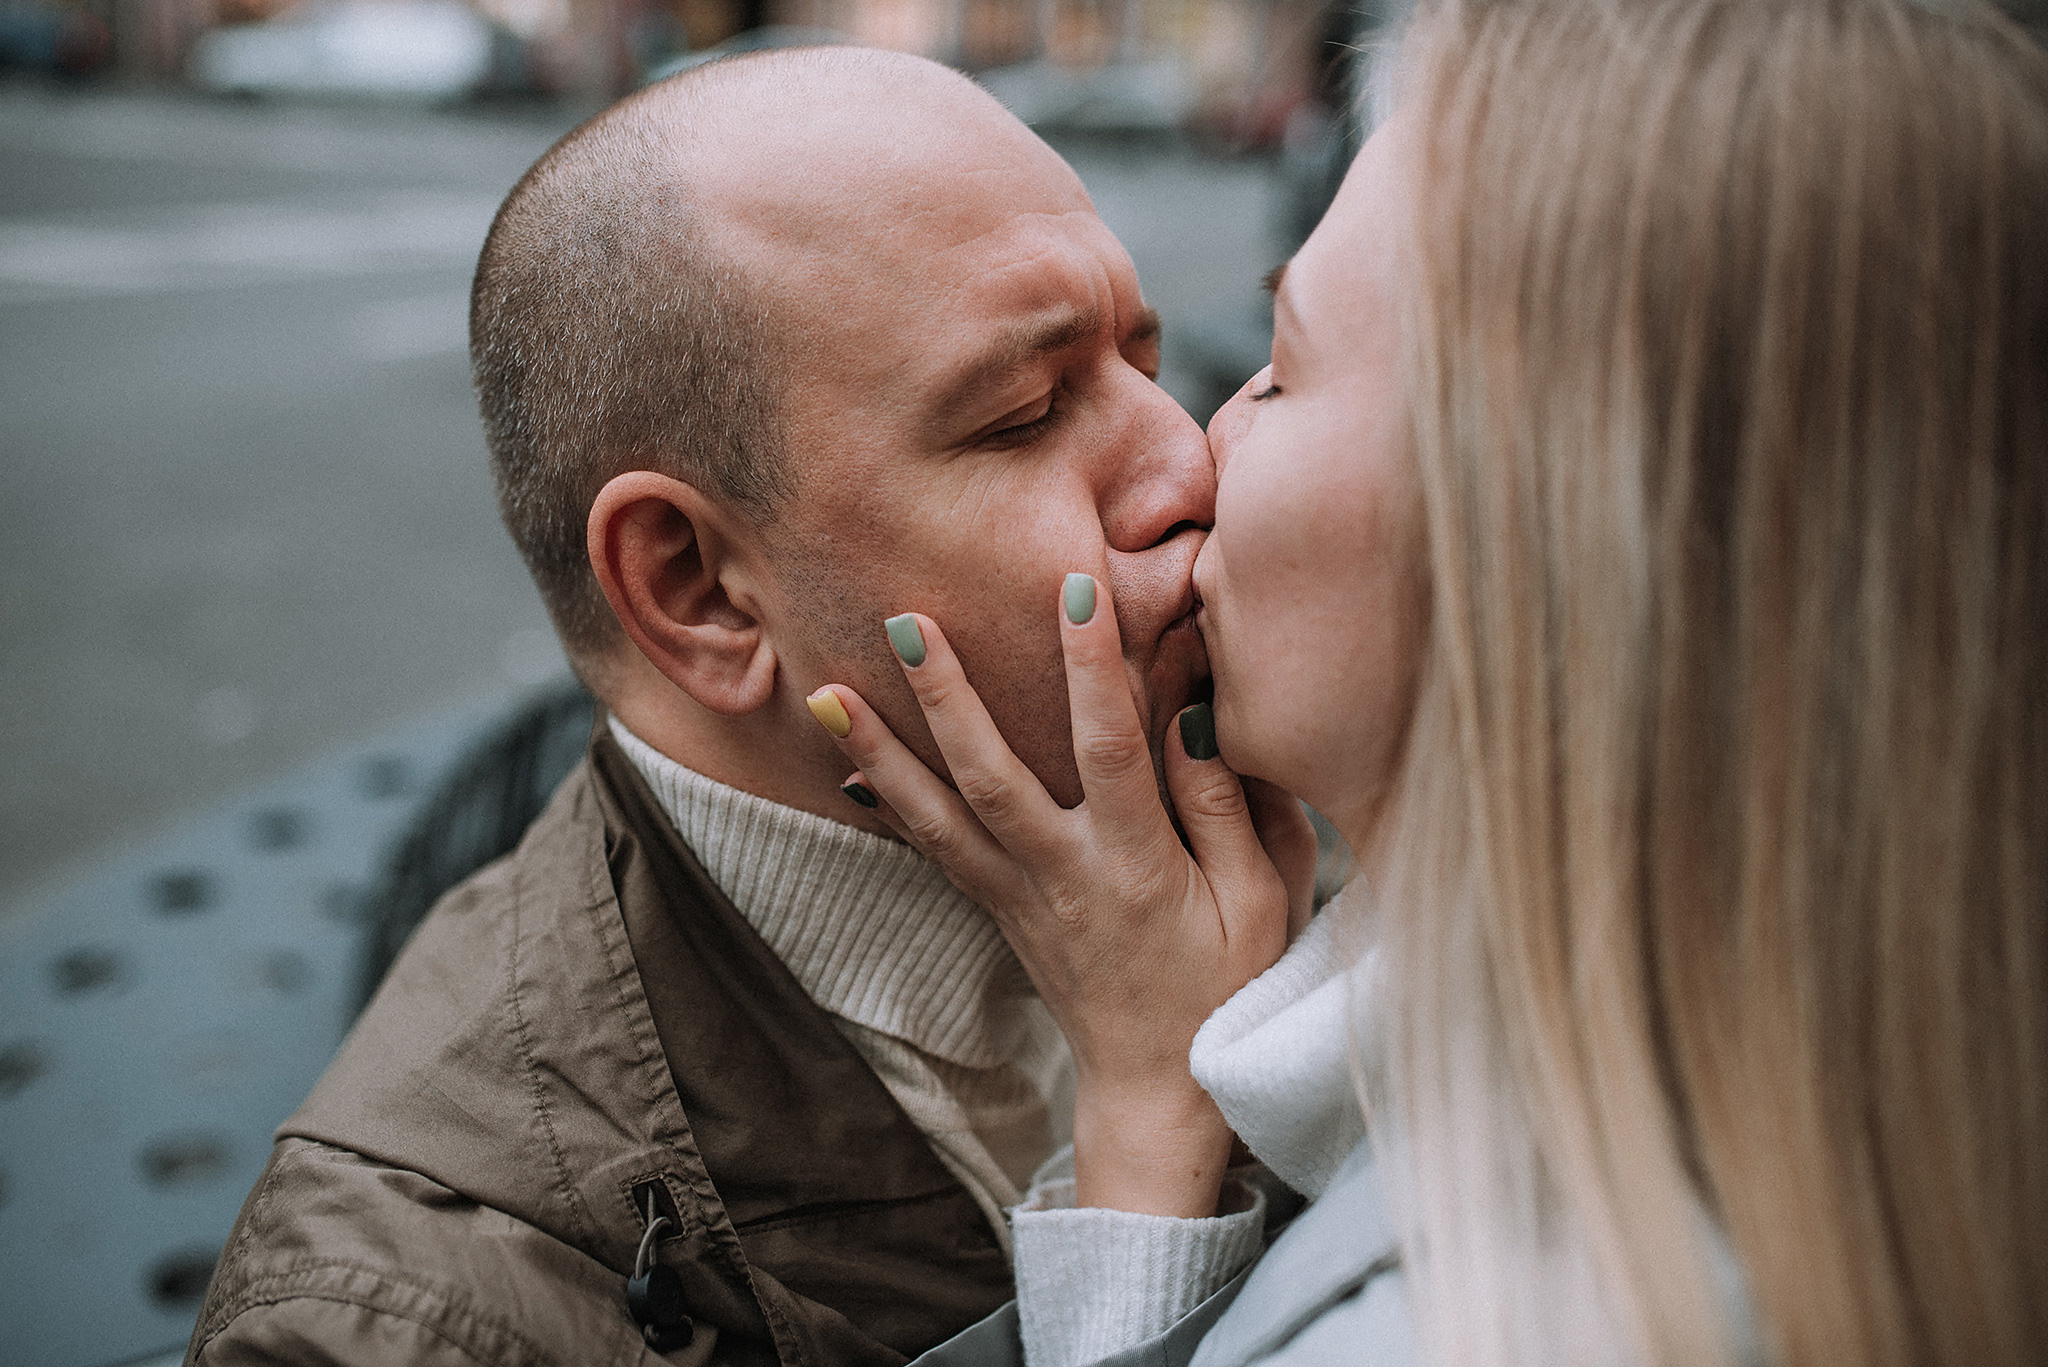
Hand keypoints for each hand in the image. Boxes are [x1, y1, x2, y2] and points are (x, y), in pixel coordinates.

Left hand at [807, 574, 1313, 1216]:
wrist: (1159, 1084)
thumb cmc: (1226, 983)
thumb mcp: (1262, 900)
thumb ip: (1225, 806)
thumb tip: (1193, 714)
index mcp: (1136, 866)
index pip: (1109, 748)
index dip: (1092, 664)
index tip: (1076, 584)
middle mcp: (1062, 875)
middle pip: (990, 776)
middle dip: (946, 696)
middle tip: (905, 621)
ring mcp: (1019, 894)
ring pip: (937, 814)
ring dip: (881, 750)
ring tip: (826, 692)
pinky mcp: (998, 908)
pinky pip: (933, 851)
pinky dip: (889, 805)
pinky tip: (848, 767)